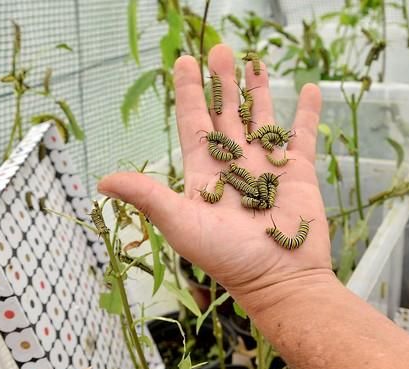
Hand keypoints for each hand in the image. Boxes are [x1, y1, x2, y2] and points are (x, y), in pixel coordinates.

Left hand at [98, 44, 330, 313]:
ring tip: (255, 60)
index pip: (195, 123)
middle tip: (220, 49)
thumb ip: (148, 196)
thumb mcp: (181, 224)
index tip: (185, 62)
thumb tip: (101, 180)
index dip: (190, 93)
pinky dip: (305, 114)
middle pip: (227, 114)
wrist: (278, 279)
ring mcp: (268, 168)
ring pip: (261, 119)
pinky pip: (302, 136)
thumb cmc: (228, 258)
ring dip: (258, 90)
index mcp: (206, 174)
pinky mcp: (299, 174)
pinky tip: (307, 88)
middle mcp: (235, 166)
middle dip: (223, 82)